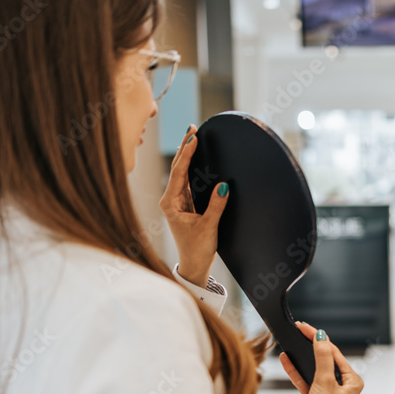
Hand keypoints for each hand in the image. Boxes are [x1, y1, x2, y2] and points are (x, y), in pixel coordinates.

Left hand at [159, 124, 228, 284]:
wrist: (194, 265)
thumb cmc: (197, 249)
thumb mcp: (209, 227)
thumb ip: (215, 206)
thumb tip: (224, 186)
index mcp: (170, 204)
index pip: (178, 172)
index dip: (186, 154)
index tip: (193, 138)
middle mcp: (171, 200)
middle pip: (177, 168)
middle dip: (184, 147)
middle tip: (192, 128)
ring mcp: (177, 201)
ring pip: (182, 173)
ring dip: (187, 155)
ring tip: (193, 136)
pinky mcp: (185, 204)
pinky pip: (188, 180)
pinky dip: (191, 167)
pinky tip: (193, 156)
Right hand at [279, 321, 363, 393]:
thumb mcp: (324, 382)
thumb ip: (323, 357)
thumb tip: (321, 337)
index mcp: (353, 381)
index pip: (335, 353)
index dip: (320, 339)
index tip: (306, 328)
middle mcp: (343, 386)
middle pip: (326, 359)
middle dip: (311, 345)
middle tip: (299, 330)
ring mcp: (329, 393)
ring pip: (315, 369)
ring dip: (302, 357)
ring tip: (292, 341)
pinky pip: (306, 381)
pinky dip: (297, 372)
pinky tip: (287, 360)